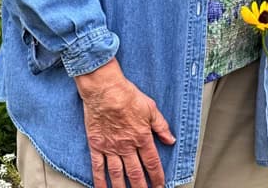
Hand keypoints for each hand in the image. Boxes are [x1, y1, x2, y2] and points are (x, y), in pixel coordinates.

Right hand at [75, 59, 174, 187]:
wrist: (105, 90)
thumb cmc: (127, 95)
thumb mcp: (151, 107)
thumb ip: (161, 126)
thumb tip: (171, 139)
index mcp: (142, 137)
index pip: (152, 163)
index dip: (157, 177)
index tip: (160, 185)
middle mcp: (127, 146)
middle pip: (136, 173)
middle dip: (142, 187)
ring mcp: (110, 148)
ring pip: (118, 175)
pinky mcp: (96, 146)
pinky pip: (98, 168)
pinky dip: (100, 182)